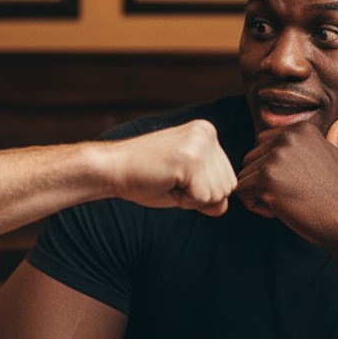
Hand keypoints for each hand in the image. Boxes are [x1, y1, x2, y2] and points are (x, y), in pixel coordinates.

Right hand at [108, 120, 236, 216]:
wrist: (110, 168)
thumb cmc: (144, 177)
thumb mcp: (185, 181)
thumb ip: (209, 191)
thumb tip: (223, 206)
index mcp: (207, 132)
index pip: (227, 179)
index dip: (200, 190)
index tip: (173, 176)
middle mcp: (208, 133)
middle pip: (227, 187)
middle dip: (198, 195)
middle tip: (169, 180)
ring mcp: (200, 144)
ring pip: (218, 194)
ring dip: (191, 198)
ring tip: (166, 180)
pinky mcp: (191, 159)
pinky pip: (203, 198)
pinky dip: (183, 201)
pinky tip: (164, 182)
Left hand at [236, 111, 337, 243]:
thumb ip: (337, 135)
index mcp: (301, 128)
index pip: (261, 146)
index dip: (275, 169)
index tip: (302, 181)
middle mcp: (287, 137)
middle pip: (250, 160)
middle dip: (265, 182)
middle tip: (296, 193)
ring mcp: (276, 156)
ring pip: (244, 176)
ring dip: (261, 194)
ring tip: (291, 200)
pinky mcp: (266, 178)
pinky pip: (240, 192)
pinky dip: (256, 206)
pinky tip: (283, 208)